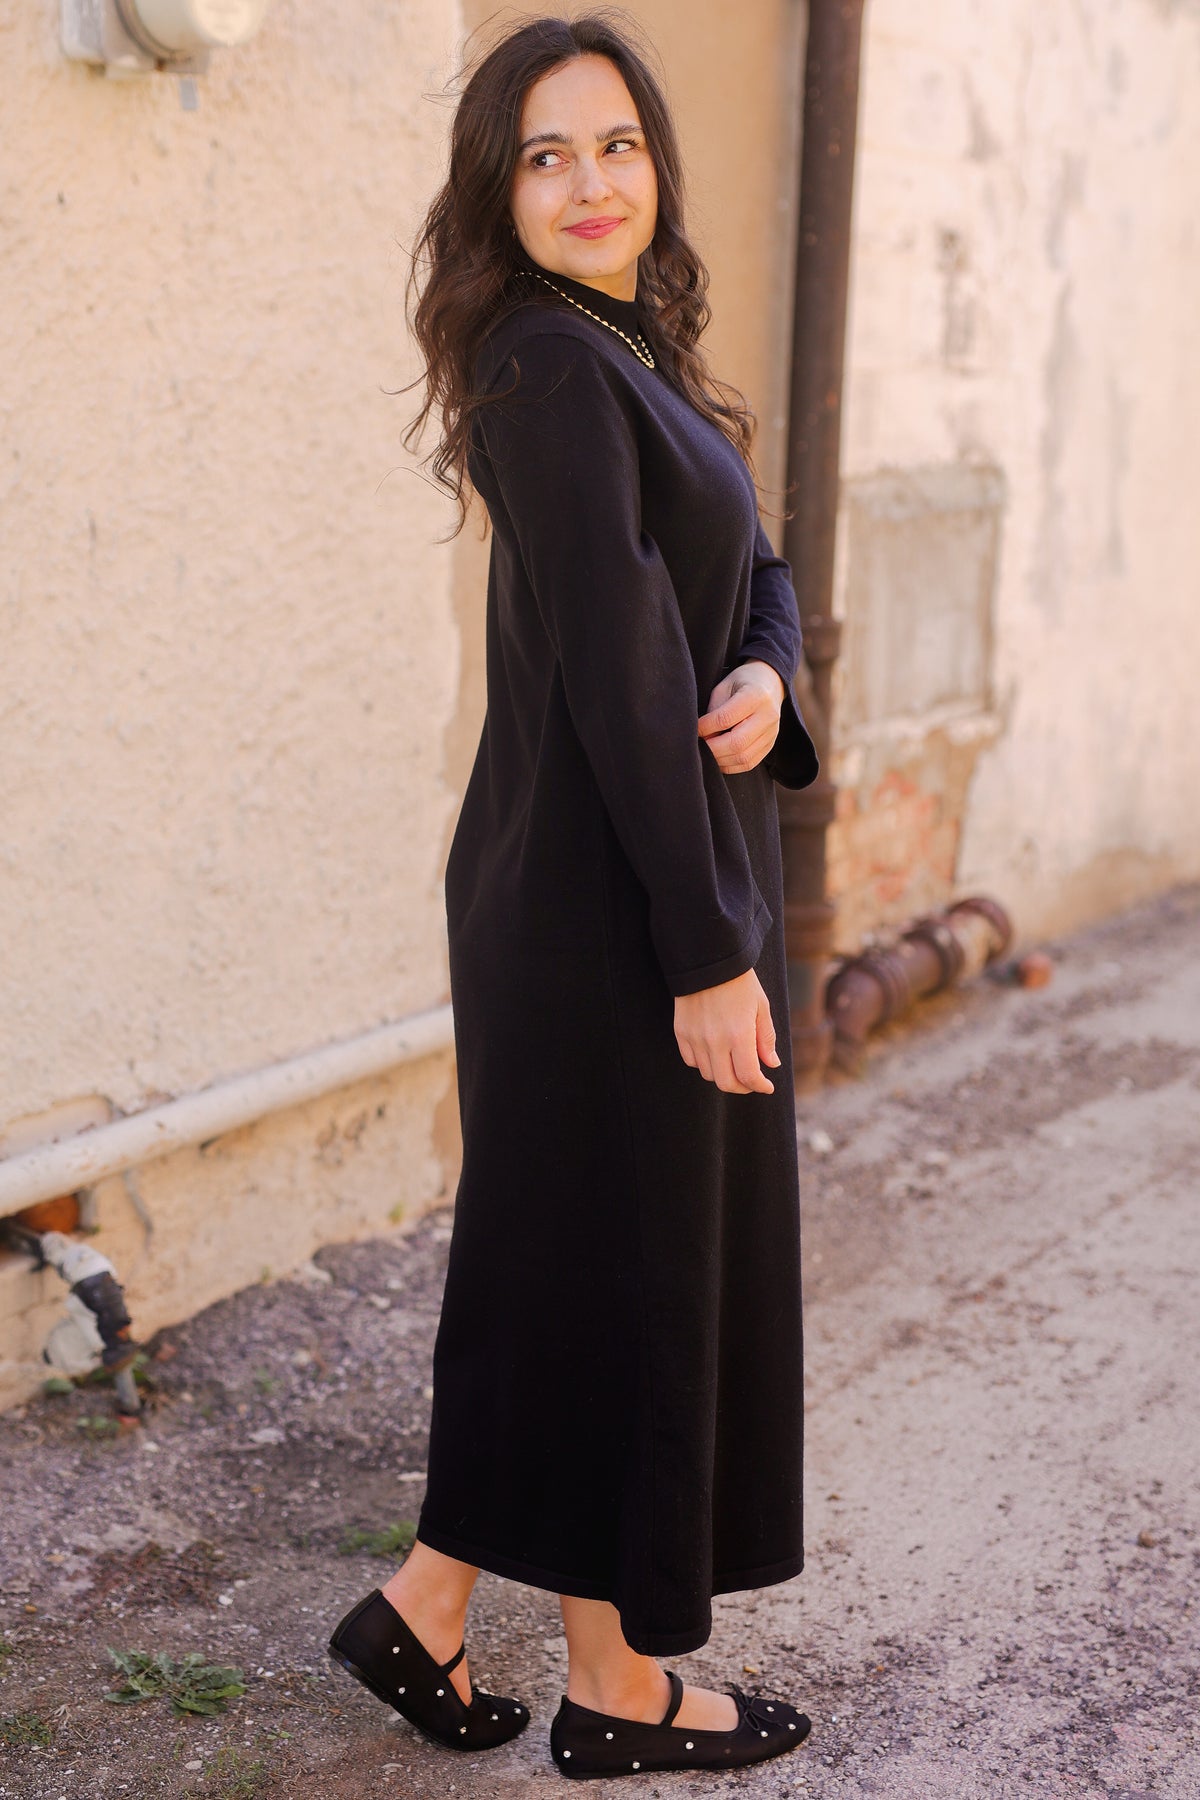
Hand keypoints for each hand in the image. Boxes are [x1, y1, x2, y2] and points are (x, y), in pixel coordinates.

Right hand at [674, 967, 780, 1094]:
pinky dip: (705, 1063)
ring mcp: (695, 1037)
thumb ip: (766, 1039)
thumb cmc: (740, 982)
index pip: (748, 1076)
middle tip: (751, 1082)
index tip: (767, 1086)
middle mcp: (715, 1040)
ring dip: (724, 1074)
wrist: (708, 960)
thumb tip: (771, 1064)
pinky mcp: (681, 1032)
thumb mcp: (761, 1007)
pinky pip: (691, 1060)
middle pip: (726, 1083)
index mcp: (739, 1034)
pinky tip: (715, 1053)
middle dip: (742, 1087)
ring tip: (734, 1063)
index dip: (760, 1086)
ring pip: (708, 1074)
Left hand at [697, 661, 785, 774]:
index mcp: (755, 696)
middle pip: (736, 743)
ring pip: (743, 757)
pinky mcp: (770, 745)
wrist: (769, 683)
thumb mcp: (724, 687)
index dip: (706, 727)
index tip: (694, 730)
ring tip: (707, 753)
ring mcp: (771, 733)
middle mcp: (767, 716)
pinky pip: (749, 763)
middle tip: (698, 746)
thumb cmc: (742, 683)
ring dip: (720, 760)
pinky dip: (730, 765)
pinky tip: (719, 759)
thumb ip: (714, 711)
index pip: (726, 718)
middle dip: (712, 749)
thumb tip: (703, 737)